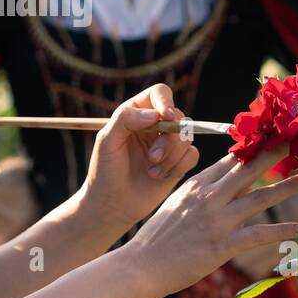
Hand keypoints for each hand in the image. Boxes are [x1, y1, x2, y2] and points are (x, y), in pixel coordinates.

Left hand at [80, 84, 200, 233]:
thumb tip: (154, 114)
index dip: (166, 101)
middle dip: (168, 138)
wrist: (112, 204)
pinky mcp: (178, 162)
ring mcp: (168, 144)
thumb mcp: (106, 142)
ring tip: (152, 170)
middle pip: (179, 116)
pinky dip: (178, 166)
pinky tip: (159, 177)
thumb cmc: (105, 170)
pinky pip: (192, 155)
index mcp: (136, 113)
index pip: (159, 94)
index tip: (166, 116)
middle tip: (152, 157)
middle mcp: (155, 125)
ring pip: (187, 136)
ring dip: (171, 155)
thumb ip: (125, 120)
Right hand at [123, 145, 297, 297]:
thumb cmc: (159, 237)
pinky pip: (258, 234)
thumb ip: (207, 193)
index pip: (230, 159)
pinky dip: (280, 231)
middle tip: (297, 141)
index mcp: (197, 184)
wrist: (141, 265)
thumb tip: (238, 185)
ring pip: (259, 197)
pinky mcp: (222, 245)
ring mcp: (217, 220)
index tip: (273, 135)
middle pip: (248, 169)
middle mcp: (209, 197)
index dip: (254, 146)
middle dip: (274, 153)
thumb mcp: (179, 204)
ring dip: (287, 187)